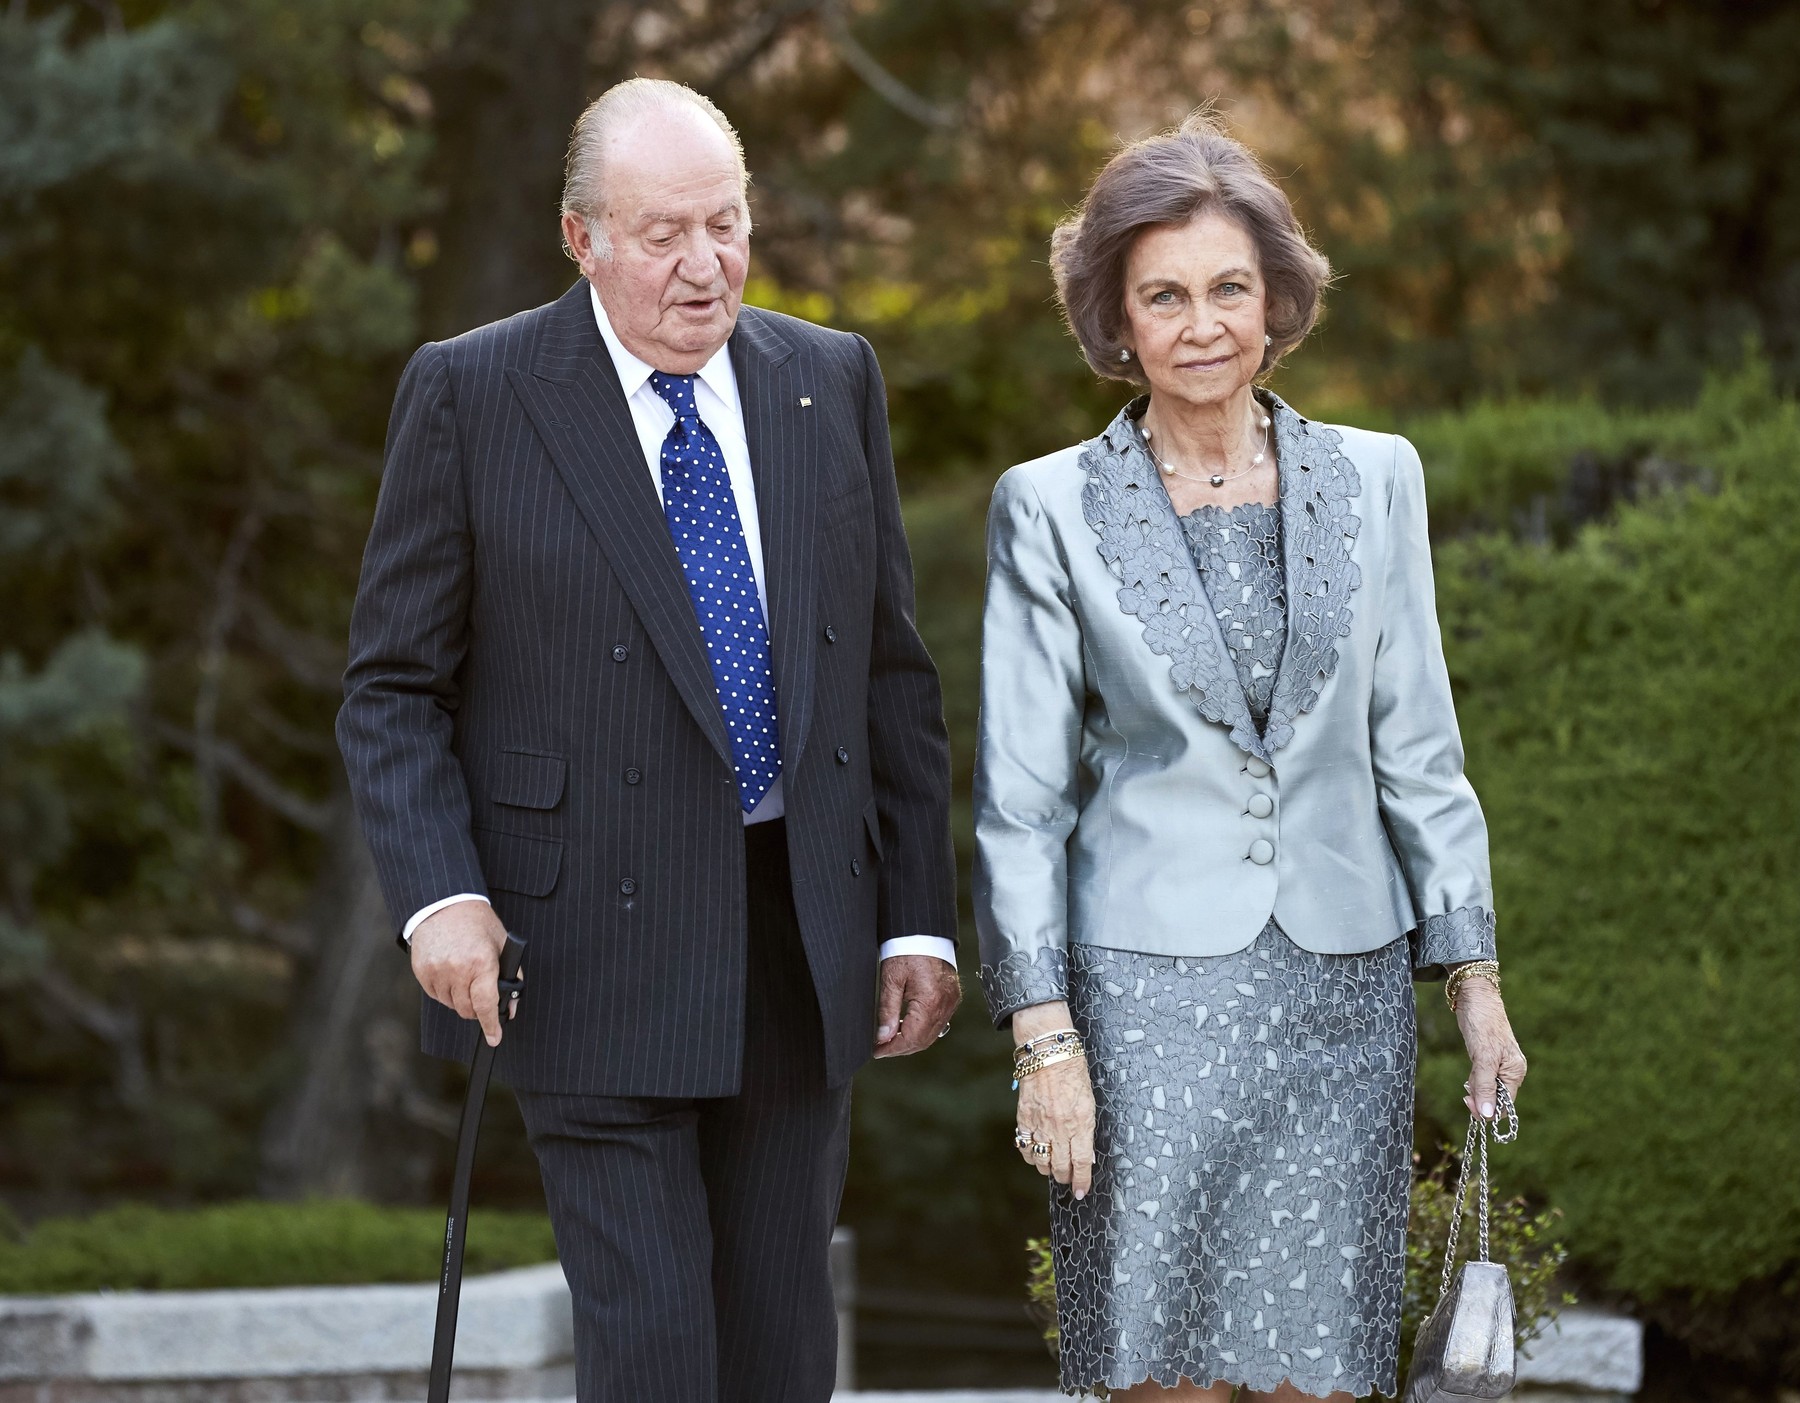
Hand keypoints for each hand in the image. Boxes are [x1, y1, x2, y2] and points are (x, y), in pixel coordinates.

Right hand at [411, 900, 516, 1047]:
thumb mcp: (502, 946)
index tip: (494, 1038)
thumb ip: (510, 978)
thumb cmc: (478, 924)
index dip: (491, 1025)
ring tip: (465, 976)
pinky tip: (451, 973)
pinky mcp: (422, 971)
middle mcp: (457, 969)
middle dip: (477, 1009)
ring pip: (451, 1004)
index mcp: (481, 962)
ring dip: (460, 999)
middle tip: (481, 995)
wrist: (446, 904)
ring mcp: (437, 971)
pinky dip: (445, 991)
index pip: (486, 1004)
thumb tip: (510, 1009)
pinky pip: (436, 995)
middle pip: (467, 1009)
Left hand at [872, 954, 961, 1056]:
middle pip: (923, 1040)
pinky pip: (938, 1023)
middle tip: (881, 1048)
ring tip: (891, 1038)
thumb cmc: (907, 950)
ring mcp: (951, 1002)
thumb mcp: (891, 979)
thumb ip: (887, 1010)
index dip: (893, 1048)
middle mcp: (945, 1005)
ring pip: (932, 1034)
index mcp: (930, 1001)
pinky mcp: (952, 998)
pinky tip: (906, 1025)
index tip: (877, 1051)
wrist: (925, 931)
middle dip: (901, 1048)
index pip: (911, 1038)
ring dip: (911, 1040)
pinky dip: (922, 1029)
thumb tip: (883, 1037)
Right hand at [1012, 1001, 1096, 1197]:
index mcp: (1081, 1122)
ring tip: (1052, 1165)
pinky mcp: (1024, 1118)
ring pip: (1040, 1161)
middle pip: (1060, 1166)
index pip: (1081, 1162)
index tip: (1080, 1191)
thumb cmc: (1073, 1072)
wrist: (1049, 1051)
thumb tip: (1085, 1155)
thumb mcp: (1089, 1101)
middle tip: (1067, 1178)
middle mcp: (1060, 1127)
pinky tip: (1035, 1151)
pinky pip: (1024, 1146)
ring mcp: (1040, 1124)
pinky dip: (1029, 1154)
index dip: (1081, 1181)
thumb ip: (1086, 1129)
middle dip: (1065, 1177)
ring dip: (1047, 1168)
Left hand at [1453, 973, 1526, 1119]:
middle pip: (1496, 1098)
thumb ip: (1485, 1086)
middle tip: (1465, 1094)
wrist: (1475, 997)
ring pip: (1487, 1089)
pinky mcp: (1487, 1058)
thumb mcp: (1483, 1057)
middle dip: (1480, 1099)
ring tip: (1468, 1080)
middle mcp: (1510, 1070)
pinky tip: (1469, 1078)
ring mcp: (1499, 1064)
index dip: (1488, 1110)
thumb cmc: (1482, 1024)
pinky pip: (1482, 1078)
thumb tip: (1487, 1115)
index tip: (1469, 1104)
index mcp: (1515, 1071)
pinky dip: (1474, 1081)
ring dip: (1475, 1089)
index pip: (1506, 1104)